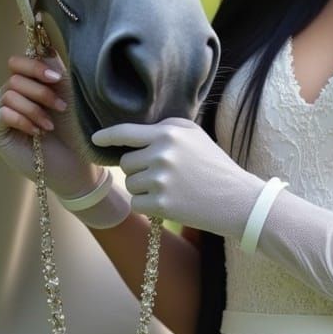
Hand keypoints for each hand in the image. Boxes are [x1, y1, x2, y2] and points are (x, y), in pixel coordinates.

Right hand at [0, 54, 100, 199]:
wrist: (75, 163)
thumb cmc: (73, 128)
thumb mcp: (66, 92)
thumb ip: (53, 68)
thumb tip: (45, 44)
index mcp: (26, 83)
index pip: (17, 62)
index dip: (34, 66)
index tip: (56, 78)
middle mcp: (9, 94)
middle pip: (14, 77)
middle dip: (40, 91)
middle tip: (61, 107)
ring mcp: (0, 112)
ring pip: (9, 94)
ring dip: (34, 109)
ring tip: (49, 125)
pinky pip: (1, 114)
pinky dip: (22, 120)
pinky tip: (37, 132)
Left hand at [91, 117, 264, 238]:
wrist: (237, 199)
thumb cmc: (214, 164)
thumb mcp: (194, 135)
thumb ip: (166, 128)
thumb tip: (134, 133)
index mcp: (169, 133)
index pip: (127, 132)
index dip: (107, 136)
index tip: (95, 139)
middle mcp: (162, 154)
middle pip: (126, 162)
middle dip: (138, 169)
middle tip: (164, 174)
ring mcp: (161, 180)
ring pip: (131, 184)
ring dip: (144, 188)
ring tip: (171, 188)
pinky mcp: (162, 204)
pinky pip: (137, 203)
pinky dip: (149, 205)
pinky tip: (171, 202)